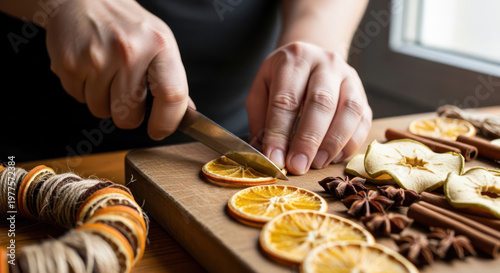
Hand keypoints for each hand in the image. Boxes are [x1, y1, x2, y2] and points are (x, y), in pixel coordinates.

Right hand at [45, 0, 191, 139]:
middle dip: (129, 115)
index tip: (160, 130)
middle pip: (130, 115)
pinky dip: (86, 91)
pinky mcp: (70, 64)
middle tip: (127, 95)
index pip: (172, 95)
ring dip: (105, 102)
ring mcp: (97, 58)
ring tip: (107, 74)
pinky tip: (90, 69)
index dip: (167, 122)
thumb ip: (172, 78)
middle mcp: (129, 51)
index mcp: (159, 45)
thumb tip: (186, 112)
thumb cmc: (126, 24)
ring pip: (102, 111)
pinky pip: (80, 99)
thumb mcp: (159, 42)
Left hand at [247, 42, 371, 174]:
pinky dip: (350, 143)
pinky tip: (333, 158)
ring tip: (317, 164)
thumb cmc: (284, 78)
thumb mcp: (262, 88)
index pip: (286, 99)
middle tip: (298, 165)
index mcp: (295, 59)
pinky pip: (363, 120)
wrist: (313, 56)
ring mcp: (349, 77)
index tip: (275, 159)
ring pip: (349, 111)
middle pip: (321, 102)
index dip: (279, 132)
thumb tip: (266, 153)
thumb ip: (261, 118)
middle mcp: (326, 64)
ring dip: (333, 143)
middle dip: (308, 139)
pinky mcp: (363, 94)